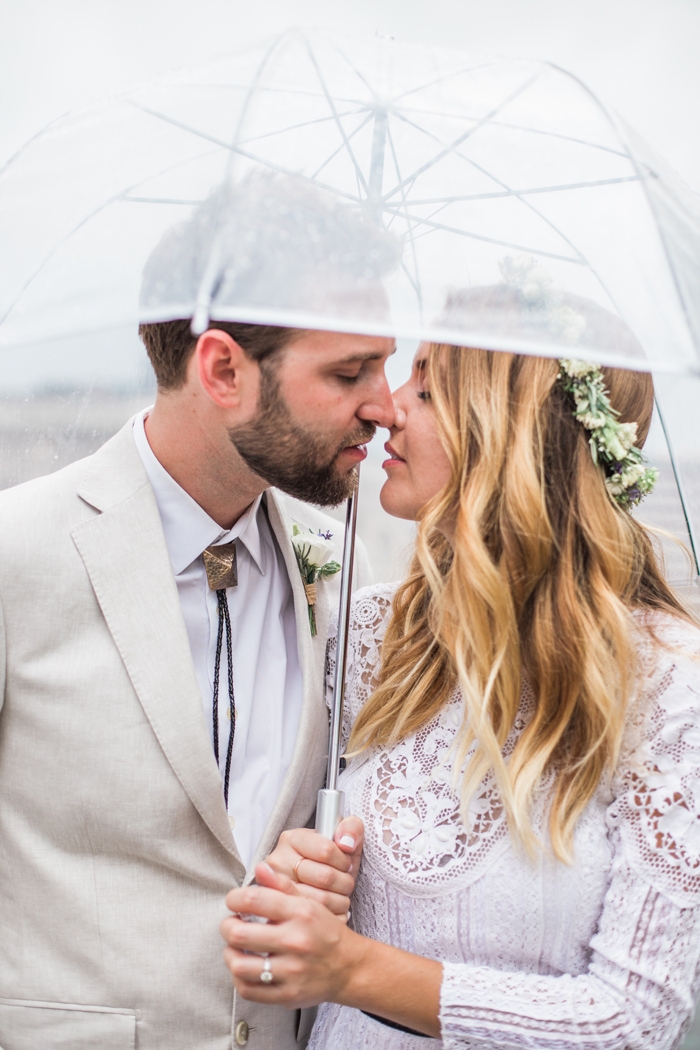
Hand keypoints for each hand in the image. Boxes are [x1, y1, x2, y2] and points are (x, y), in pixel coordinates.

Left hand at [221, 863, 441, 1036]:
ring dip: (230, 954)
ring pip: (240, 965)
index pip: (254, 899)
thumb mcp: (310, 903)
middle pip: (239, 933)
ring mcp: (291, 971)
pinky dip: (239, 979)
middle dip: (227, 926)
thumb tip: (259, 868)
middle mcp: (295, 941)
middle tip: (230, 924)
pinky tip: (244, 967)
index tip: (233, 901)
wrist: (350, 968)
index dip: (234, 898)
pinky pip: (249, 990)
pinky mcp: (287, 995)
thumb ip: (282, 885)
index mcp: (300, 913)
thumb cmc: (326, 932)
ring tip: (234, 948)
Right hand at [264, 815, 363, 918]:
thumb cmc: (330, 862)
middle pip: (325, 877)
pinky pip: (317, 919)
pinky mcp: (283, 912)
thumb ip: (351, 829)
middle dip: (344, 882)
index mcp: (292, 839)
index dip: (343, 860)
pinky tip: (333, 909)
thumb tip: (346, 843)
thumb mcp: (343, 840)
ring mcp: (277, 889)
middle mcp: (278, 862)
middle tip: (345, 882)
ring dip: (341, 901)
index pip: (326, 850)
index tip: (345, 863)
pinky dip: (334, 916)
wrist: (317, 884)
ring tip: (339, 895)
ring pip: (321, 900)